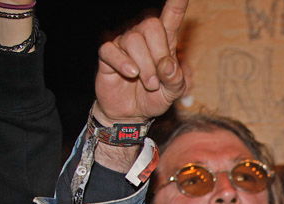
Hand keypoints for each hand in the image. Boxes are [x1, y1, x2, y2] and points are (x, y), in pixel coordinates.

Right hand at [94, 0, 187, 123]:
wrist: (132, 113)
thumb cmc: (155, 97)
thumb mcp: (173, 92)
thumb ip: (176, 79)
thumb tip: (167, 64)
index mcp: (164, 42)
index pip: (171, 16)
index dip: (176, 4)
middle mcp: (143, 37)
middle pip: (151, 25)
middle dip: (158, 54)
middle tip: (158, 78)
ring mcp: (124, 44)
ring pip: (133, 40)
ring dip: (144, 66)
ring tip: (148, 83)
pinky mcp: (107, 55)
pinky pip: (111, 50)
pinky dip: (123, 64)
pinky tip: (131, 75)